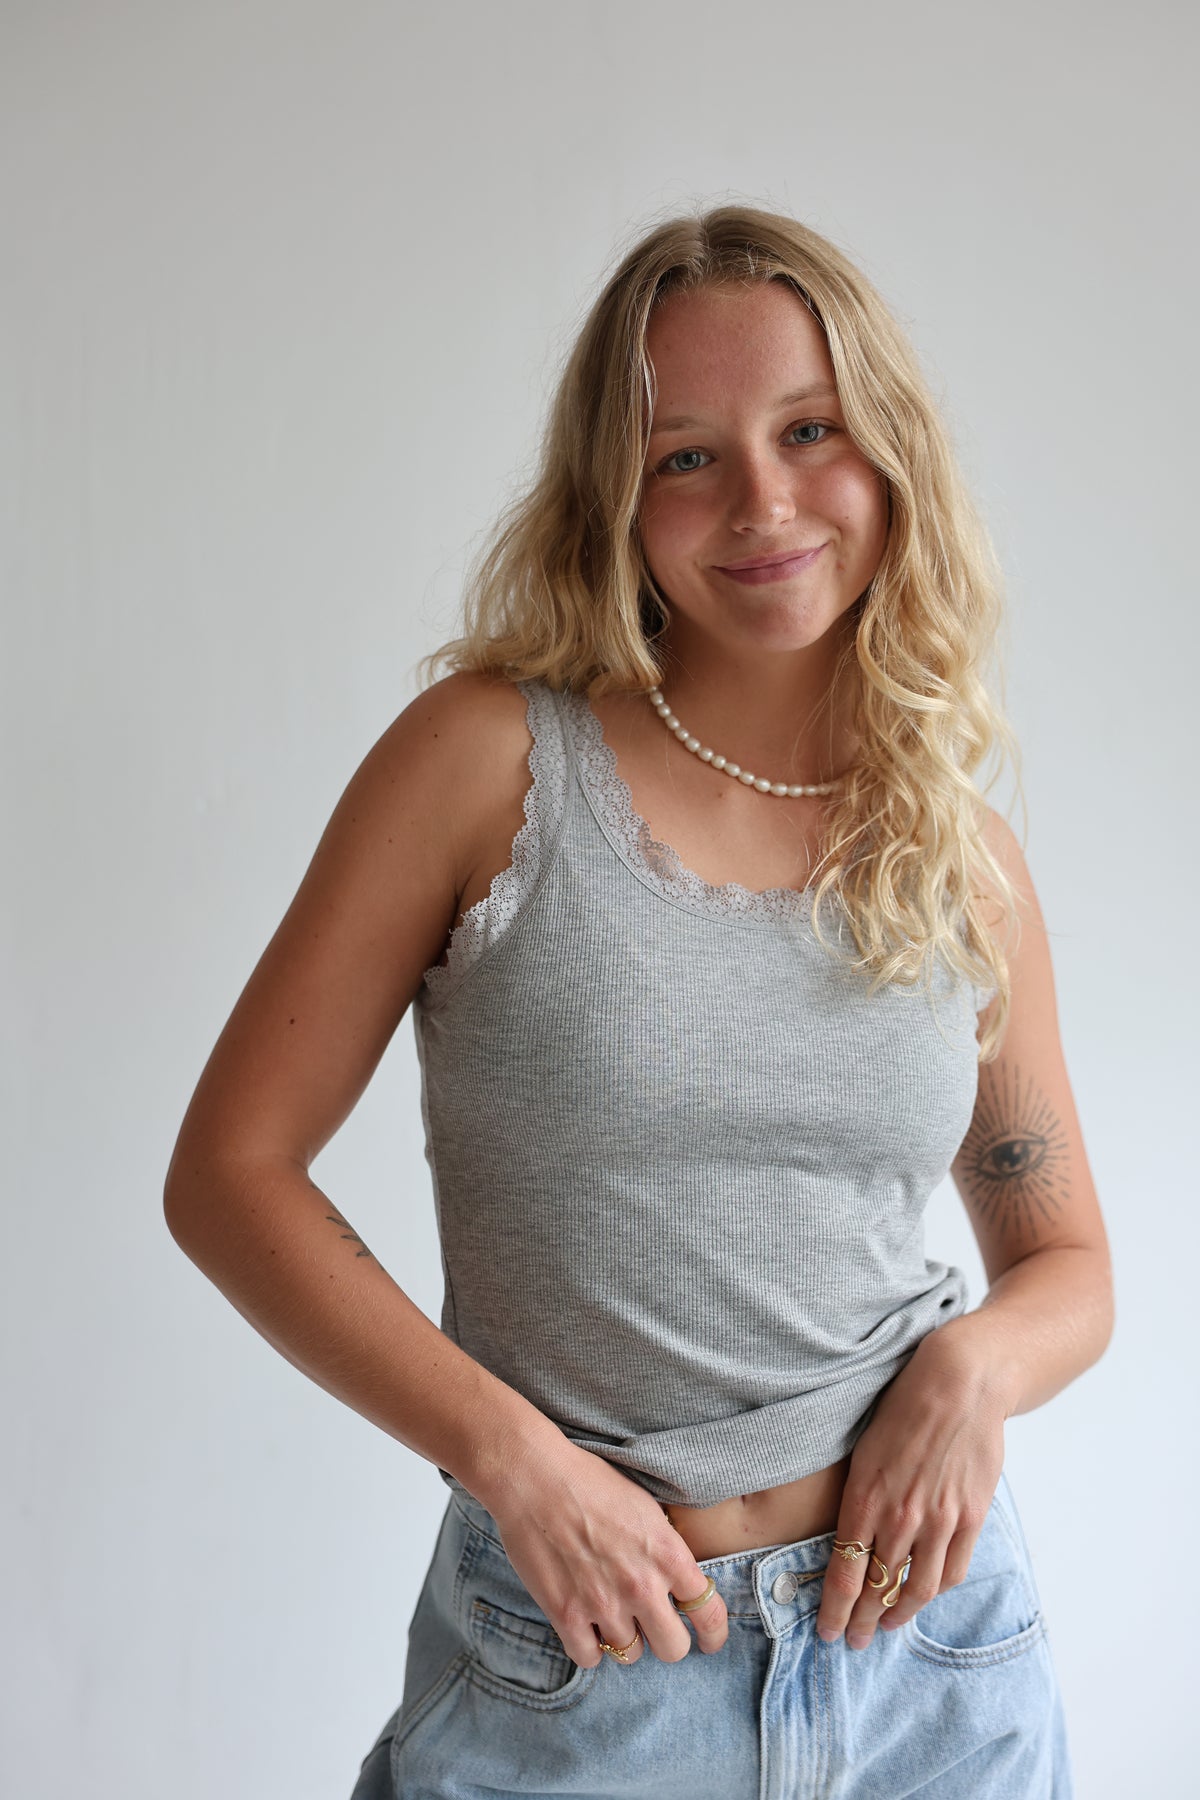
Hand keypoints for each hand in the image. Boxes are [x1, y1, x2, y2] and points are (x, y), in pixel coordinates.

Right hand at [483, 1442, 728, 1668]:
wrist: (535, 1477)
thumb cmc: (590, 1481)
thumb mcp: (646, 1506)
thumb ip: (665, 1548)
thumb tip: (678, 1578)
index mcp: (668, 1555)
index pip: (709, 1613)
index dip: (713, 1634)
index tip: (708, 1641)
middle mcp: (642, 1587)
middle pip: (673, 1649)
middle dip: (666, 1639)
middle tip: (653, 1626)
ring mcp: (603, 1605)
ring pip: (630, 1655)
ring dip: (624, 1638)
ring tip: (611, 1613)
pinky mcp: (566, 1615)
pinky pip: (589, 1658)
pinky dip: (588, 1646)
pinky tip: (585, 1625)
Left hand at [815, 1327, 1007, 1649]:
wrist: (960, 1383)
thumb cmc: (903, 1407)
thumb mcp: (864, 1449)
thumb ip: (858, 1497)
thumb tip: (847, 1537)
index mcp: (864, 1497)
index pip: (844, 1575)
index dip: (833, 1611)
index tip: (826, 1631)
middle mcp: (900, 1516)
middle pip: (877, 1590)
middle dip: (861, 1622)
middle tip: (852, 1641)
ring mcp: (939, 1520)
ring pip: (916, 1589)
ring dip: (897, 1616)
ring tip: (885, 1628)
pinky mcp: (971, 1517)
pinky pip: (951, 1571)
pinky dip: (934, 1591)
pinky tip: (922, 1597)